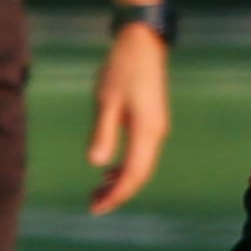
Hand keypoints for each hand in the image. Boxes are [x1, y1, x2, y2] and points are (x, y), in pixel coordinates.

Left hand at [85, 22, 169, 214]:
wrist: (143, 42)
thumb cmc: (121, 67)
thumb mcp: (106, 100)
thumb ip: (103, 133)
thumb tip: (97, 164)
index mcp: (146, 131)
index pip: (133, 174)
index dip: (116, 195)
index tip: (95, 208)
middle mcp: (156, 134)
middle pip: (140, 175)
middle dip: (118, 193)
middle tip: (93, 205)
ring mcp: (157, 128)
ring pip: (141, 165)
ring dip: (121, 181)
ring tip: (97, 191)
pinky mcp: (153, 121)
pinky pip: (142, 153)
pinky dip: (125, 166)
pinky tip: (109, 170)